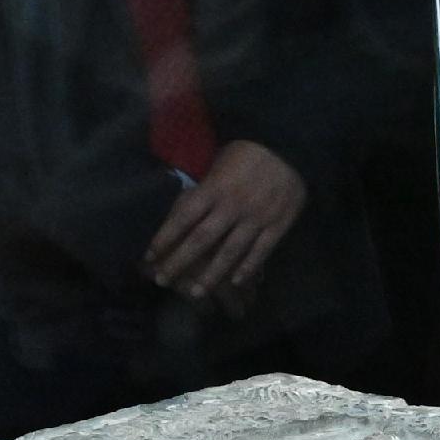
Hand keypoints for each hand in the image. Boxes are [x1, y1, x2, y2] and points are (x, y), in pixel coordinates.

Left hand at [146, 141, 305, 305]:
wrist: (290, 146)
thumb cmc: (248, 151)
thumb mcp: (219, 161)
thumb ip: (205, 188)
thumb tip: (180, 208)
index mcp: (215, 188)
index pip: (183, 217)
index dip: (164, 238)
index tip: (149, 255)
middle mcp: (232, 206)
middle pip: (201, 240)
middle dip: (179, 262)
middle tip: (162, 280)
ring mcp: (256, 218)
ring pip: (230, 252)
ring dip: (211, 275)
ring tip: (196, 293)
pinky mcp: (277, 225)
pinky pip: (261, 252)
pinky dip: (248, 268)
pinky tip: (236, 282)